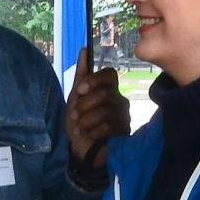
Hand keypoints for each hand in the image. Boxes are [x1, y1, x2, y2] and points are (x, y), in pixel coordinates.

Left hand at [65, 46, 128, 175]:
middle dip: (84, 106)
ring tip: (81, 128)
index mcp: (108, 90)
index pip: (109, 74)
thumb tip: (83, 49)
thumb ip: (81, 76)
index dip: (94, 80)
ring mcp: (124, 116)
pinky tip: (90, 136)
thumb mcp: (75, 99)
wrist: (80, 150)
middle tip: (76, 116)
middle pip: (105, 93)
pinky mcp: (124, 132)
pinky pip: (108, 126)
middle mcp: (119, 100)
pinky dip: (93, 132)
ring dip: (86, 121)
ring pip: (105, 111)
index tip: (80, 91)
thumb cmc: (79, 123)